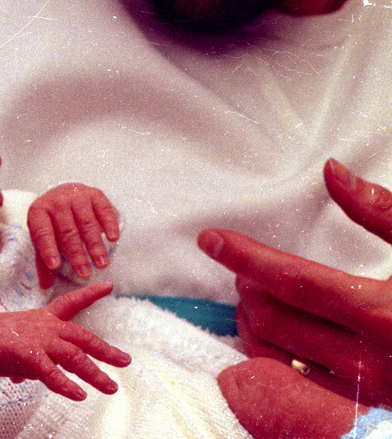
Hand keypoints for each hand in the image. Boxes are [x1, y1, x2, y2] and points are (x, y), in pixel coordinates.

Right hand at [0, 281, 130, 399]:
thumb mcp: (18, 346)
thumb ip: (27, 360)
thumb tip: (23, 377)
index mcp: (45, 318)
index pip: (71, 302)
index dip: (91, 293)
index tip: (108, 285)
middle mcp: (47, 327)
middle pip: (83, 337)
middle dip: (106, 350)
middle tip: (126, 361)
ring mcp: (40, 340)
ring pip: (75, 357)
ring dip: (94, 373)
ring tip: (110, 387)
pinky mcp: (29, 356)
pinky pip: (52, 373)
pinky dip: (67, 385)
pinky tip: (80, 395)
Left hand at [28, 183, 119, 287]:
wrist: (64, 193)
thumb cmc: (53, 222)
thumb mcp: (44, 238)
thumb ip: (44, 261)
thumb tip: (45, 286)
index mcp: (39, 212)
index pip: (42, 232)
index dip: (48, 249)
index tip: (55, 266)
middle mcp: (57, 201)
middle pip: (67, 230)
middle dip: (77, 254)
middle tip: (85, 274)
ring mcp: (76, 195)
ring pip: (87, 223)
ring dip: (95, 245)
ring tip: (102, 264)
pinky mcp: (94, 194)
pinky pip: (103, 209)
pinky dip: (109, 224)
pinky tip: (113, 238)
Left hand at [196, 159, 391, 435]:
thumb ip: (380, 211)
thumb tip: (332, 172)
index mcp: (382, 312)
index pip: (294, 280)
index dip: (246, 257)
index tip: (212, 239)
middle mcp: (371, 362)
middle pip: (278, 321)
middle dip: (247, 289)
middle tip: (240, 268)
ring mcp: (369, 398)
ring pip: (281, 360)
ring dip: (254, 327)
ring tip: (251, 300)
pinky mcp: (369, 417)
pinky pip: (301, 394)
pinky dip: (275, 364)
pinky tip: (274, 342)